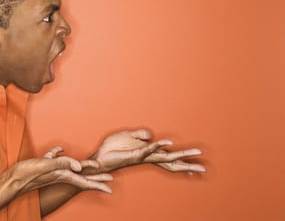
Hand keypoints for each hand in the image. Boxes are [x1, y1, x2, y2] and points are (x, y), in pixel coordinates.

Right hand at [3, 146, 112, 197]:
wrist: (11, 181)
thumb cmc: (26, 175)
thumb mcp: (45, 166)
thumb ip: (61, 163)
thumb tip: (78, 165)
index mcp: (62, 175)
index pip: (84, 181)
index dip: (98, 183)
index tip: (110, 185)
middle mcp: (59, 174)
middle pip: (82, 177)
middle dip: (96, 178)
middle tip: (109, 179)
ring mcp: (51, 171)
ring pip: (70, 168)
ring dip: (82, 167)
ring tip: (90, 166)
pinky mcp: (43, 166)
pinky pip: (55, 159)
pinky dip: (59, 154)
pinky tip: (59, 149)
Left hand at [91, 129, 205, 172]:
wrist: (99, 157)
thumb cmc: (113, 149)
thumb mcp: (128, 137)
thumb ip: (141, 135)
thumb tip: (152, 135)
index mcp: (149, 153)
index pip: (169, 158)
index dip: (182, 161)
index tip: (197, 165)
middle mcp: (148, 157)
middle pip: (172, 161)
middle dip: (188, 163)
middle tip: (204, 167)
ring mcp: (142, 157)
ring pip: (164, 157)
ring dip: (179, 155)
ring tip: (194, 156)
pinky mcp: (134, 155)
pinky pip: (147, 151)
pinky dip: (156, 146)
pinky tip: (165, 143)